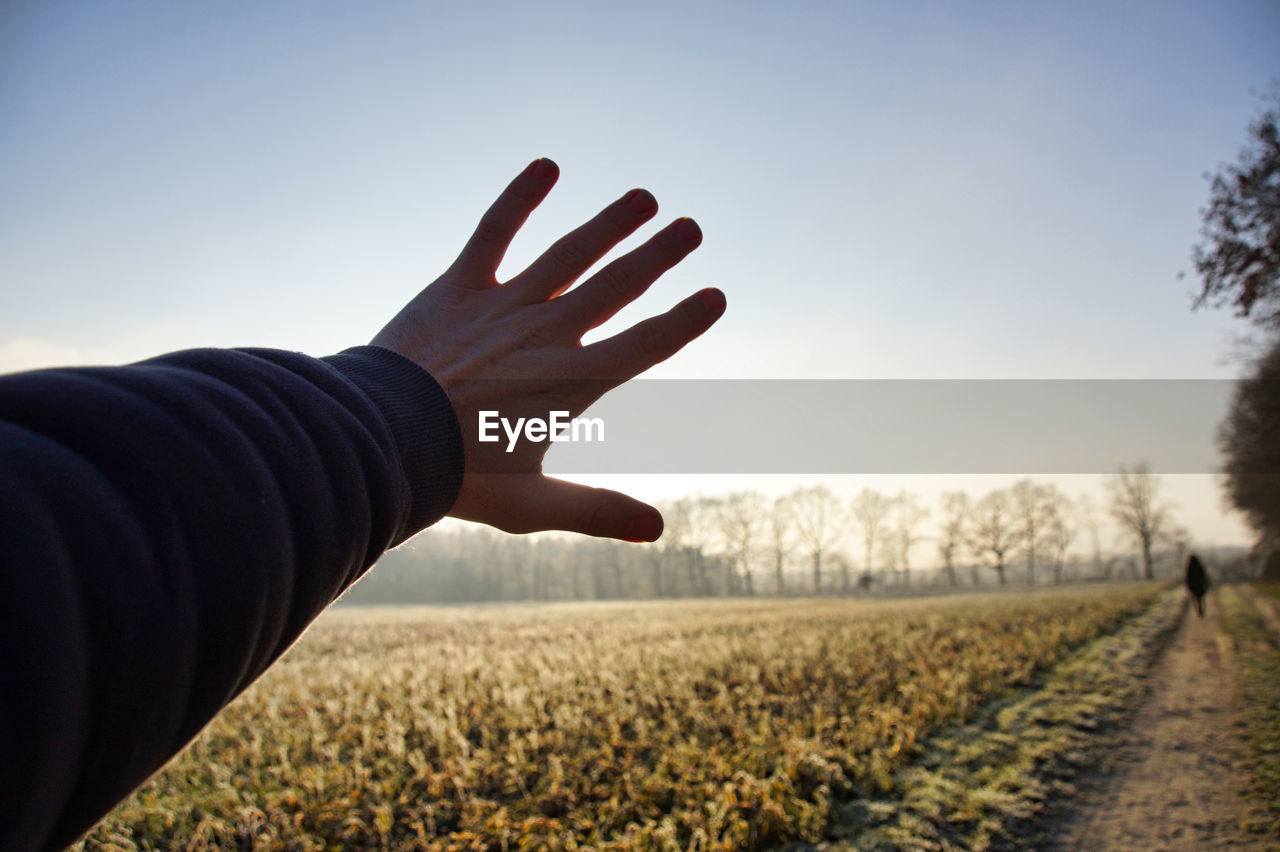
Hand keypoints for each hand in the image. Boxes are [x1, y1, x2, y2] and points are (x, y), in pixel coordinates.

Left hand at [371, 158, 724, 540]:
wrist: (380, 440)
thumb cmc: (457, 478)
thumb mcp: (534, 506)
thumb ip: (598, 511)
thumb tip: (658, 530)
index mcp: (573, 382)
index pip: (645, 344)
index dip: (685, 320)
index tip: (715, 295)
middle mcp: (548, 333)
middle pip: (618, 286)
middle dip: (660, 255)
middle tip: (692, 227)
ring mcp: (505, 304)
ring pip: (570, 253)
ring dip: (610, 223)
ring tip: (643, 197)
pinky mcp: (460, 286)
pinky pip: (495, 232)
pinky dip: (520, 198)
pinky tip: (548, 165)